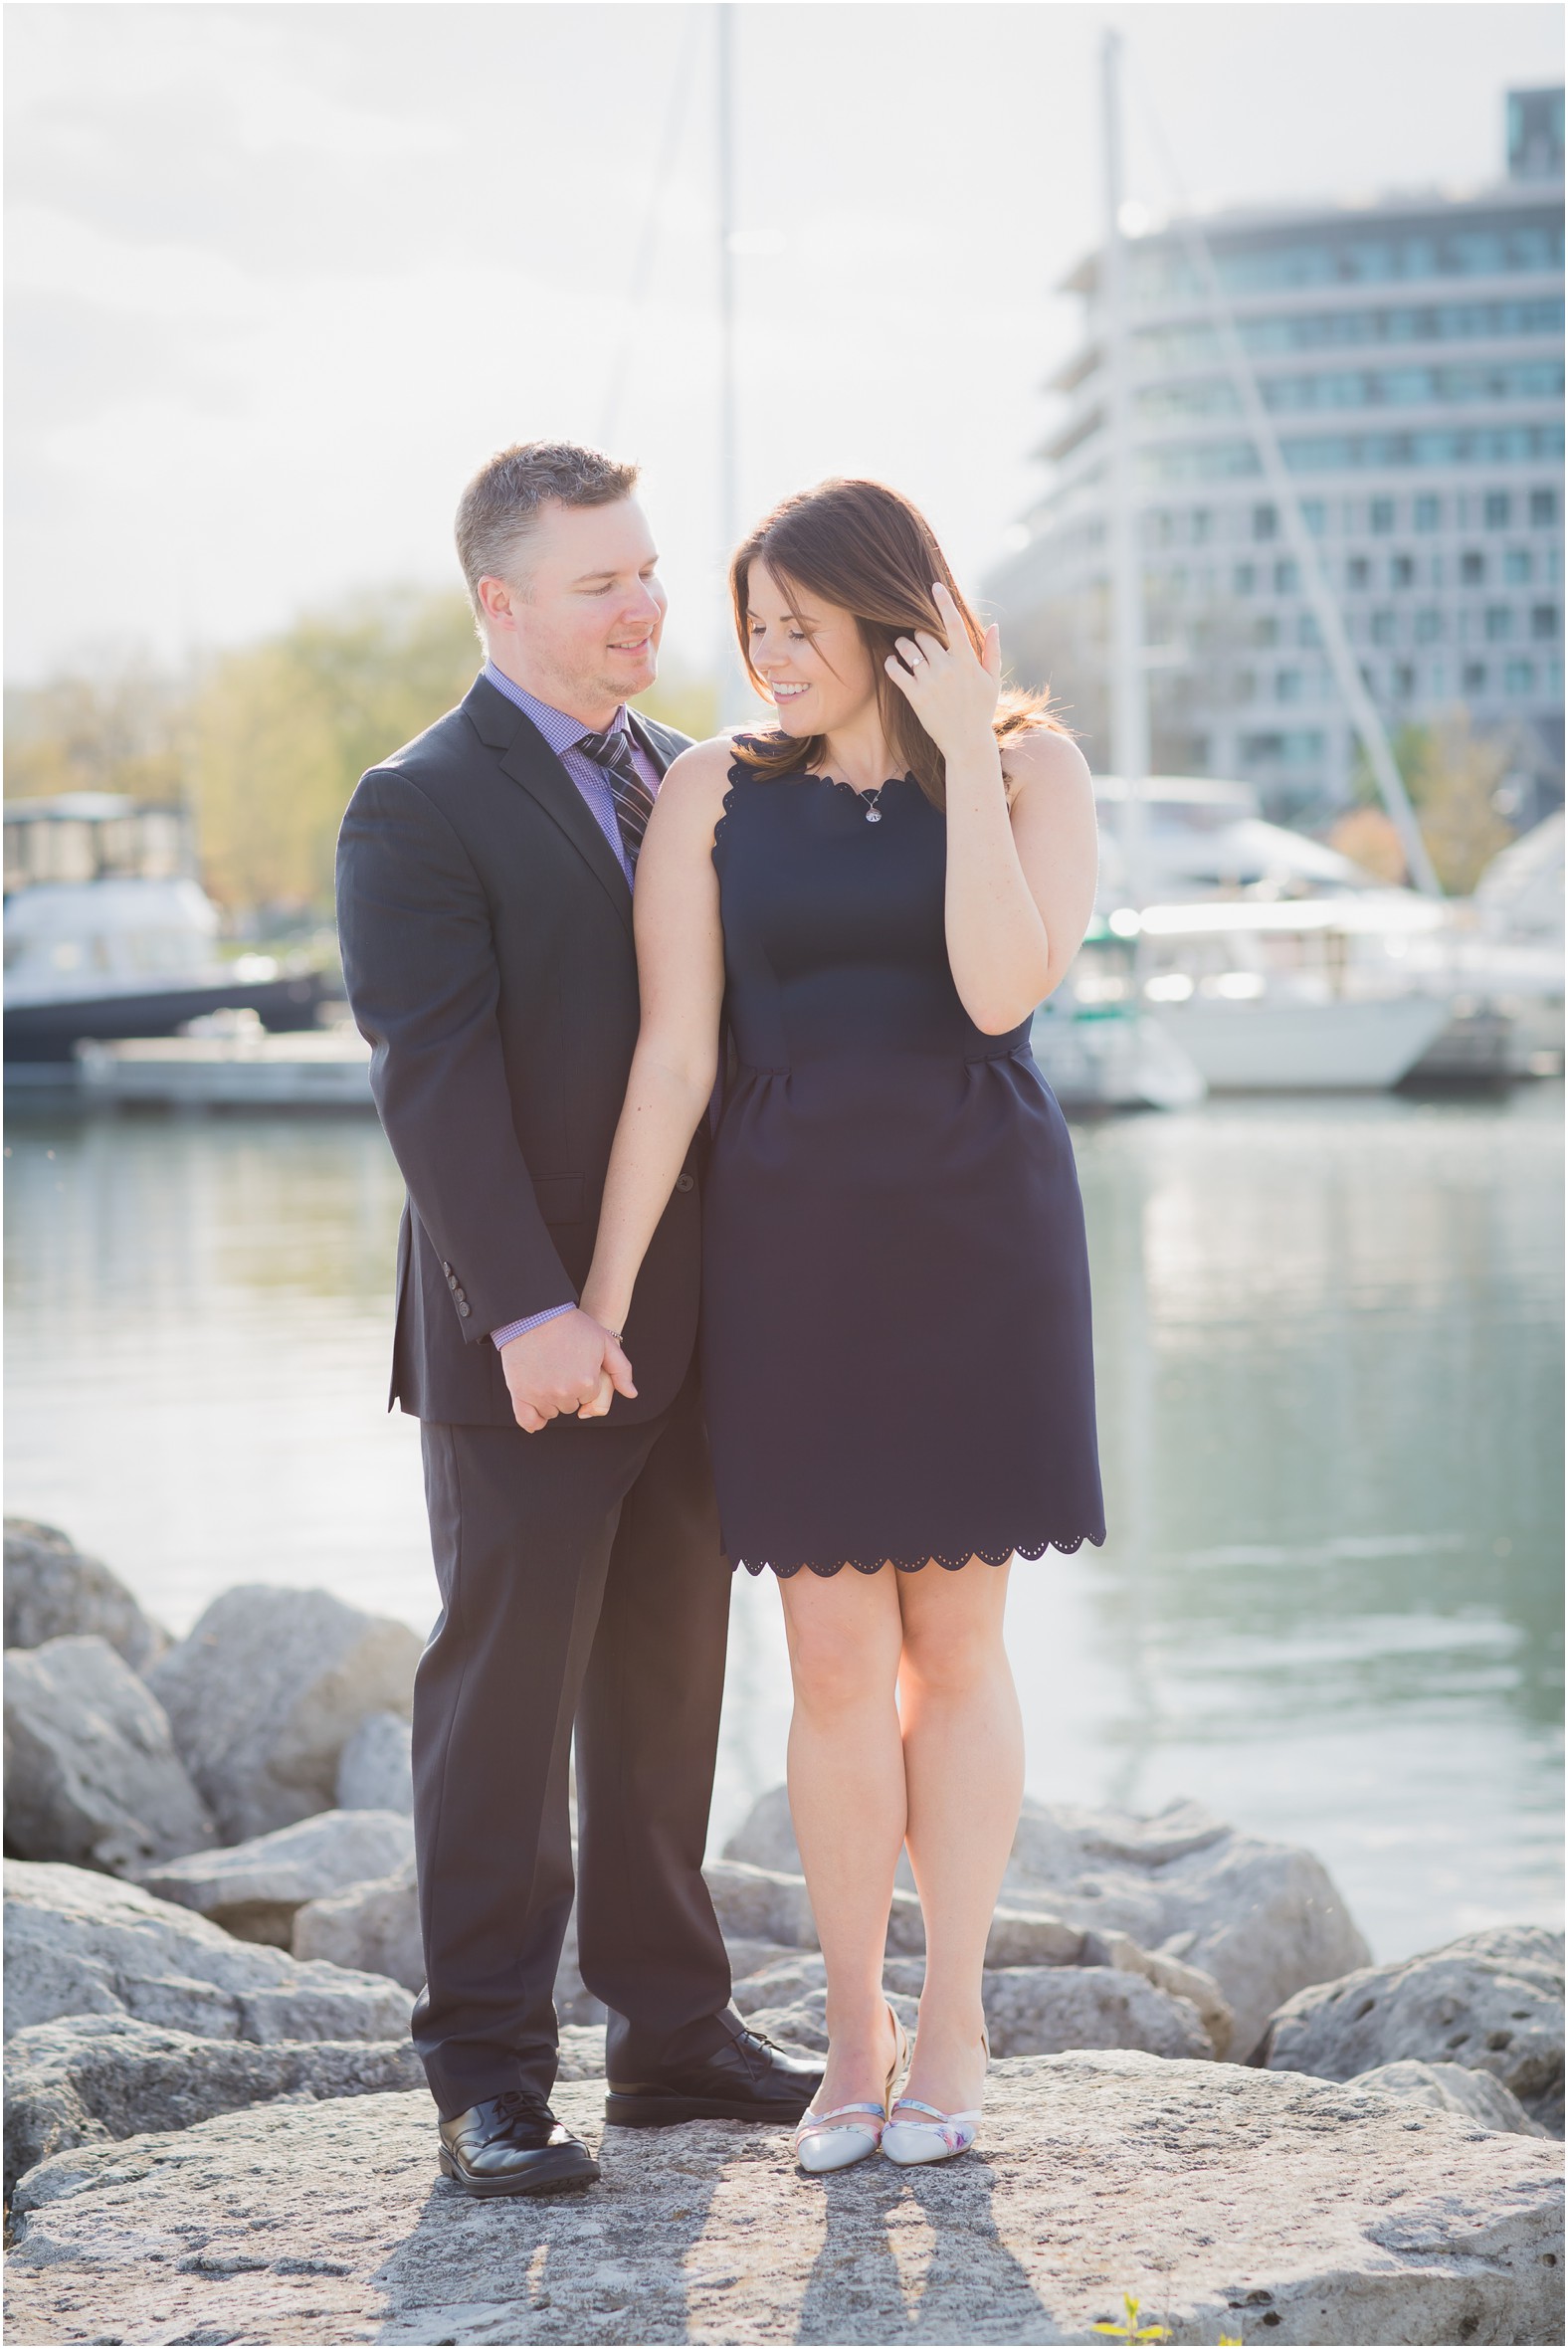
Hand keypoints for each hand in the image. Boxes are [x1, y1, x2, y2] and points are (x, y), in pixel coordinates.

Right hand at [499, 1310, 635, 1433]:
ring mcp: (541, 1394)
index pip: (589, 1396)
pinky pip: (528, 1420)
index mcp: (587, 1382)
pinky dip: (533, 1421)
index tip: (576, 1366)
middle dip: (568, 1391)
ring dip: (551, 1400)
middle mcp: (565, 1392)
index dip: (584, 1381)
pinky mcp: (521, 1394)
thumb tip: (631, 1394)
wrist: (535, 1314)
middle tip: (560, 1368)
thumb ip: (621, 1370)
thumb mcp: (605, 1341)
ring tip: (547, 1375)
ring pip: (551, 1411)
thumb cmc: (571, 1325)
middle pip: (571, 1406)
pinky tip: (537, 1418)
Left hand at [884, 580, 1000, 758]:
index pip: (953, 623)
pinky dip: (891, 662)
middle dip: (919, 633)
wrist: (967, 742)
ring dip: (903, 644)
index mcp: (967, 661)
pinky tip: (892, 662)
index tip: (935, 586)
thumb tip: (994, 625)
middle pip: (924, 634)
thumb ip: (992, 652)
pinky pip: (896, 670)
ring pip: (908, 649)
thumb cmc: (981, 710)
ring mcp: (930, 681)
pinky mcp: (915, 695)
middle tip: (919, 639)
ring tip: (904, 648)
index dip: (944, 602)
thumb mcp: (992, 681)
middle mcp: (947, 667)